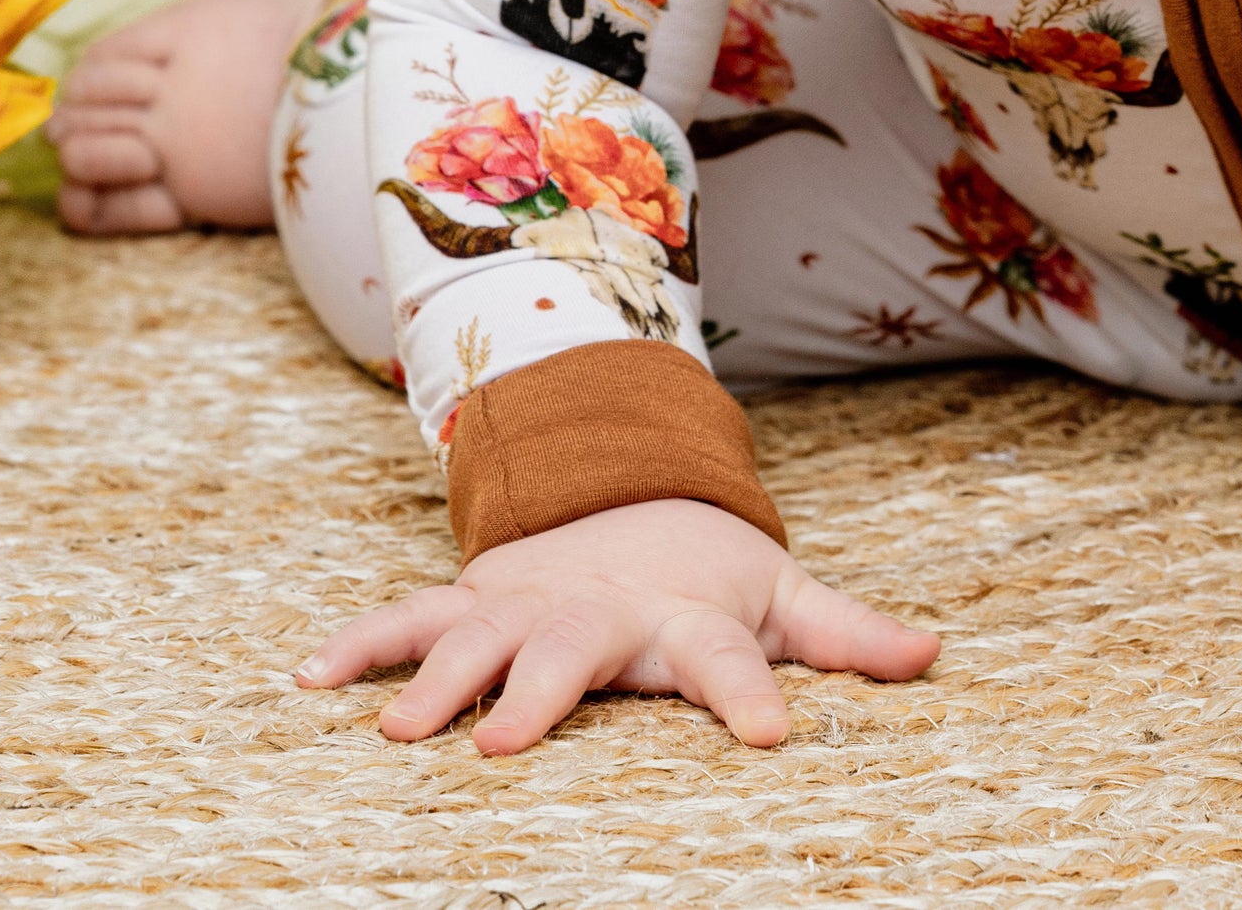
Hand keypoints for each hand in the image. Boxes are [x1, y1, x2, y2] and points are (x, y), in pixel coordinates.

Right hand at [295, 496, 938, 752]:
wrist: (627, 499)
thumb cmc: (708, 576)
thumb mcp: (782, 598)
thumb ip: (848, 634)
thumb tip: (935, 652)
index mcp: (687, 621)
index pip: (731, 659)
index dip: (752, 693)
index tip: (770, 736)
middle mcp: (599, 611)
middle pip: (572, 652)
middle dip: (538, 692)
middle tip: (501, 742)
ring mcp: (528, 603)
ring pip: (475, 637)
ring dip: (432, 679)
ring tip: (396, 729)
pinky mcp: (475, 600)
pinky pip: (407, 619)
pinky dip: (358, 645)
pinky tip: (307, 678)